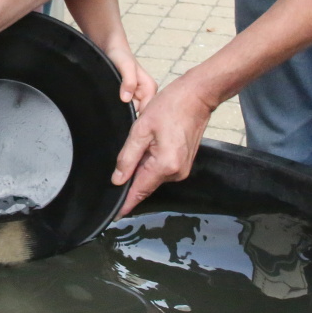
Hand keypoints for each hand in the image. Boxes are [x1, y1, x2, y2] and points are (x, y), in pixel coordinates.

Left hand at [100, 38, 156, 111]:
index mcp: (150, 88)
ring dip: (121, 106)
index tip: (122, 113)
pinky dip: (119, 103)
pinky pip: (126, 105)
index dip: (135, 115)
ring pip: (130, 109)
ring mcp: (139, 95)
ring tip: (114, 95)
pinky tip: (114, 96)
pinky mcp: (130, 95)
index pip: (146, 112)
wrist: (112, 48)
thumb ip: (128, 81)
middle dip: (127, 110)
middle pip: (138, 113)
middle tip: (116, 100)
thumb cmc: (120, 54)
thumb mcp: (125, 66)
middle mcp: (147, 93)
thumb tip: (126, 99)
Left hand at [111, 78, 214, 215]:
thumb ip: (127, 157)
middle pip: (145, 183)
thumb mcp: (141, 129)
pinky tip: (153, 142)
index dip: (126, 203)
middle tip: (133, 148)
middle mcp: (176, 173)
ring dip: (143, 164)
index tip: (115, 216)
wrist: (197, 97)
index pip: (140, 191)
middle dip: (133, 173)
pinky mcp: (184, 164)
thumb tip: (118, 179)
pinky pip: (162, 169)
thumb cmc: (171, 107)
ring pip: (153, 175)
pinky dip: (153, 161)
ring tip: (146, 139)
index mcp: (165, 166)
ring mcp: (182, 169)